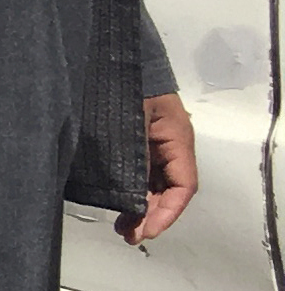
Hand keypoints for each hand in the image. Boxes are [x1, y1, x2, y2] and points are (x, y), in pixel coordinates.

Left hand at [130, 90, 195, 244]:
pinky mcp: (132, 141)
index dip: (168, 212)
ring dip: (140, 207)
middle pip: (168, 189)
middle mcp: (167, 144)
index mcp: (176, 139)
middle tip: (129, 235)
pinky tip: (117, 204)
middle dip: (152, 215)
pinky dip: (130, 191)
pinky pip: (137, 172)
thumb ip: (133, 158)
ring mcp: (150, 143)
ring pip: (152, 183)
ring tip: (123, 228)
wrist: (107, 56)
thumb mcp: (131, 122)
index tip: (148, 230)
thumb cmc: (124, 85)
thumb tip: (130, 198)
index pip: (183, 186)